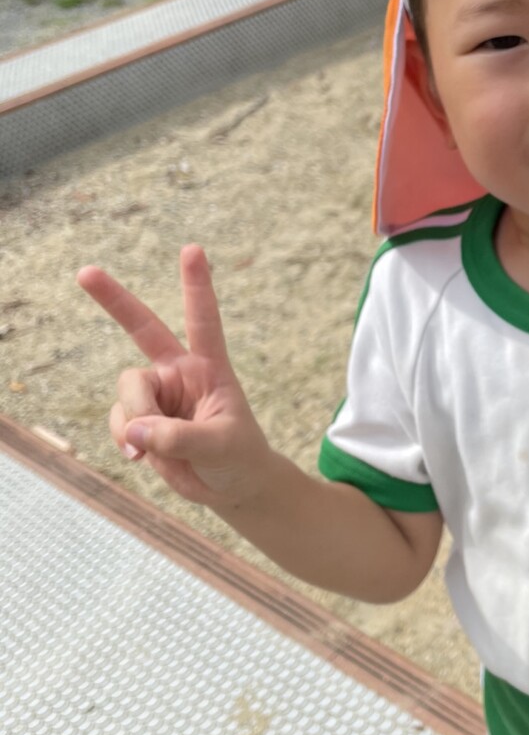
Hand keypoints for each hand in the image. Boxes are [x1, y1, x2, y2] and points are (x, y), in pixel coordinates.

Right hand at [77, 244, 272, 509]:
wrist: (228, 484)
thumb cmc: (237, 456)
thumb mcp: (220, 446)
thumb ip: (180, 437)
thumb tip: (136, 430)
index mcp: (209, 366)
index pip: (203, 319)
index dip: (196, 285)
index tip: (193, 250)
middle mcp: (178, 372)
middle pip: (141, 327)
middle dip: (113, 299)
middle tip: (85, 272)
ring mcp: (155, 394)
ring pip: (128, 392)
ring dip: (135, 421)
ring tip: (154, 449)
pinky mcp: (138, 419)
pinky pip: (119, 422)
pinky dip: (126, 440)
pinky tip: (140, 456)